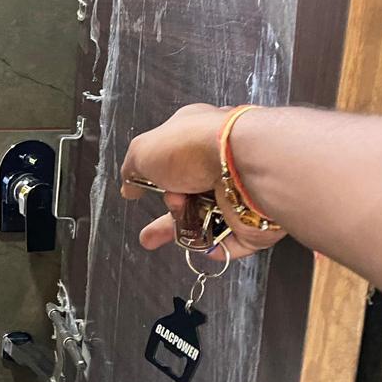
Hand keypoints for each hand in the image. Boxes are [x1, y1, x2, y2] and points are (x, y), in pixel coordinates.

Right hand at [120, 104, 285, 260]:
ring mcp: (236, 189)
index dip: (153, 178)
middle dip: (167, 216)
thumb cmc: (194, 148)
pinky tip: (203, 246)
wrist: (243, 164)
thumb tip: (129, 186)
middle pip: (187, 195)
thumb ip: (132, 168)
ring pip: (205, 219)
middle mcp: (217, 161)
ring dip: (185, 229)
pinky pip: (231, 239)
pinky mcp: (253, 216)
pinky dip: (215, 246)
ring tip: (176, 232)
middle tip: (151, 234)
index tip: (139, 193)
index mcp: (194, 136)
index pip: (171, 159)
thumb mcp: (143, 151)